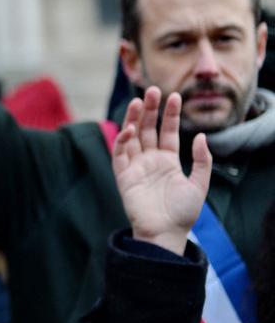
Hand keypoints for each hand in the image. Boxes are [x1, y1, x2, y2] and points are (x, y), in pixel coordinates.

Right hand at [111, 86, 211, 255]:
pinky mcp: (123, 175)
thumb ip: (202, 160)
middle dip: (150, 109)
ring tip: (139, 101)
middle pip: (148, 129)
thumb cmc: (183, 212)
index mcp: (167, 160)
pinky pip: (120, 154)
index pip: (167, 131)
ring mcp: (135, 166)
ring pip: (132, 136)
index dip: (170, 114)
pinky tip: (130, 129)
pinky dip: (122, 140)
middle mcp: (149, 159)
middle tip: (152, 90)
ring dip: (134, 119)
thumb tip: (199, 136)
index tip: (174, 96)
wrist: (166, 232)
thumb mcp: (200, 184)